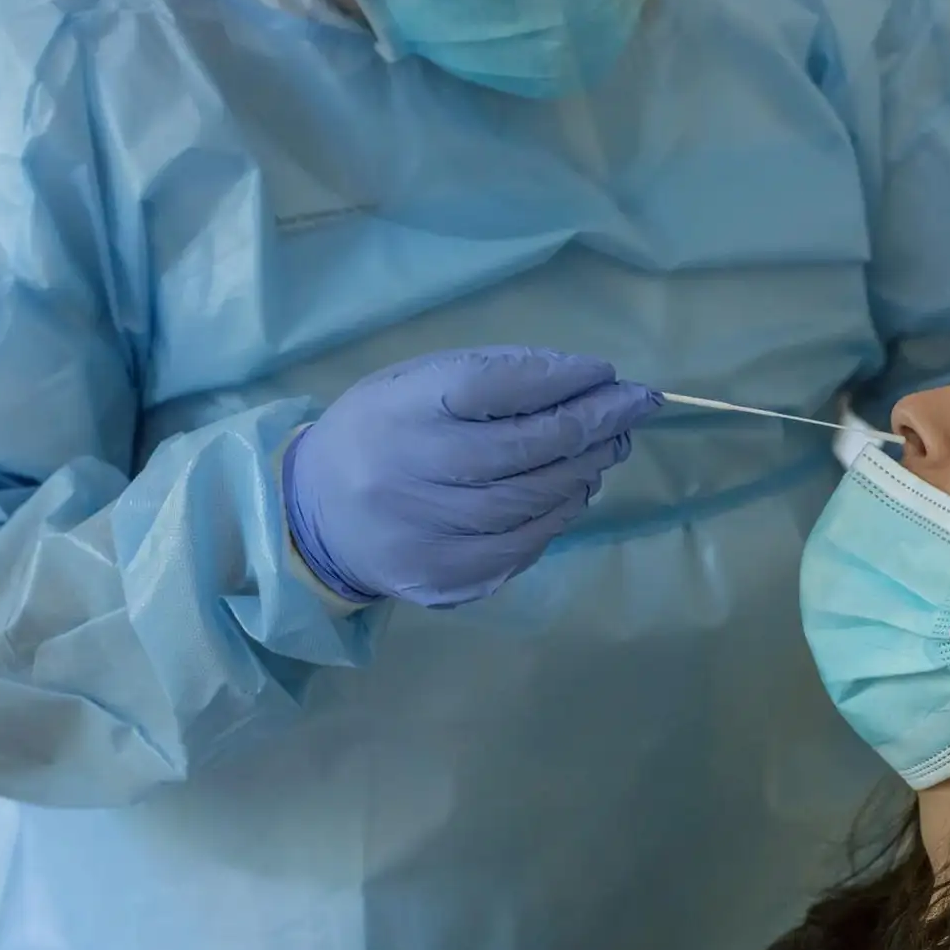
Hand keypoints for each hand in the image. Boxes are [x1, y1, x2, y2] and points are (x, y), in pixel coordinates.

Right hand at [283, 346, 662, 607]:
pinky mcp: (444, 577)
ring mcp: (426, 532)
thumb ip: (495, 376)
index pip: (493, 386)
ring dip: (584, 469)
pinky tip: (574, 490)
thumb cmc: (383, 432)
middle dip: (593, 424)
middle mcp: (408, 472)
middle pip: (525, 448)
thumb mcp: (417, 383)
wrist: (316, 515)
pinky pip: (523, 545)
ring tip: (609, 446)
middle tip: (633, 408)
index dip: (557, 378)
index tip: (604, 372)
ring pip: (532, 501)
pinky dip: (559, 514)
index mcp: (399, 410)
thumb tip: (586, 381)